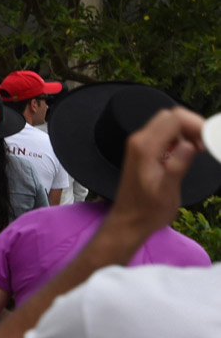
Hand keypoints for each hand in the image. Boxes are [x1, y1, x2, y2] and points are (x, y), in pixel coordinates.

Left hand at [109, 107, 205, 236]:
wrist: (129, 221)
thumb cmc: (148, 211)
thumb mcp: (166, 192)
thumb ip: (177, 166)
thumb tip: (190, 145)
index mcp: (144, 148)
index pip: (174, 119)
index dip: (196, 124)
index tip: (209, 139)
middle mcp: (139, 141)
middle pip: (170, 116)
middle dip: (192, 125)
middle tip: (205, 144)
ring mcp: (139, 145)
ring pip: (167, 123)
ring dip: (187, 131)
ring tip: (198, 150)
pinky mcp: (142, 151)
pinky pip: (163, 134)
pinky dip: (179, 138)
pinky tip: (187, 153)